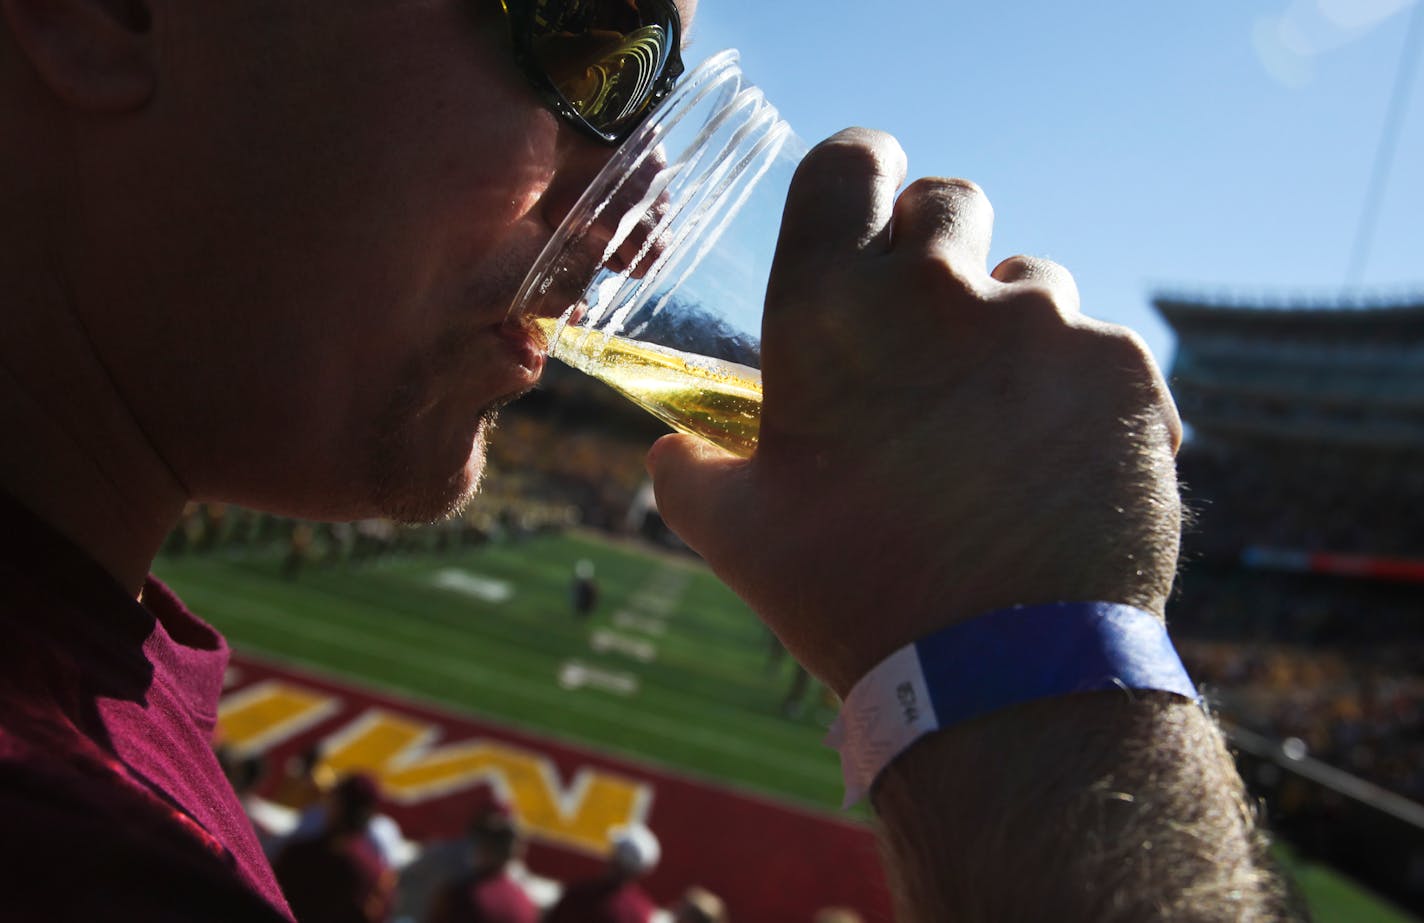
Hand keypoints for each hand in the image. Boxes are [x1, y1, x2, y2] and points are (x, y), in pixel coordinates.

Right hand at [647, 128, 1182, 694]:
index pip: (847, 163)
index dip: (862, 172)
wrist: (1005, 677)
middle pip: (950, 205)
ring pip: (1032, 282)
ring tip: (997, 428)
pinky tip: (1058, 467)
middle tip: (933, 337)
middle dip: (939, 253)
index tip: (874, 207)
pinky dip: (1080, 393)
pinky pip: (1099, 350)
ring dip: (1012, 331)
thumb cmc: (854, 597)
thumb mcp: (738, 537)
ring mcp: (1042, 323)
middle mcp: (936, 290)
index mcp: (828, 309)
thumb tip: (673, 451)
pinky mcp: (1121, 370)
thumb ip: (691, 473)